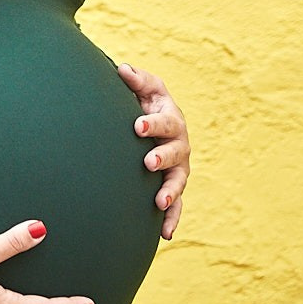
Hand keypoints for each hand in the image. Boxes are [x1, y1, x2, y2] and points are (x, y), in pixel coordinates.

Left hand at [116, 62, 189, 239]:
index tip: (137, 126)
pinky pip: (177, 206)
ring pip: (178, 180)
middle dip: (162, 156)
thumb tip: (122, 69)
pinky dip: (173, 219)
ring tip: (159, 202)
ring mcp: (178, 168)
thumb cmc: (147, 104)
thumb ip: (136, 80)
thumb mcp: (145, 89)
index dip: (153, 123)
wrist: (153, 127)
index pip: (165, 120)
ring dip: (170, 191)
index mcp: (171, 119)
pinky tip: (165, 235)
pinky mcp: (172, 187)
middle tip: (148, 162)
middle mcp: (179, 144)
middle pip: (175, 151)